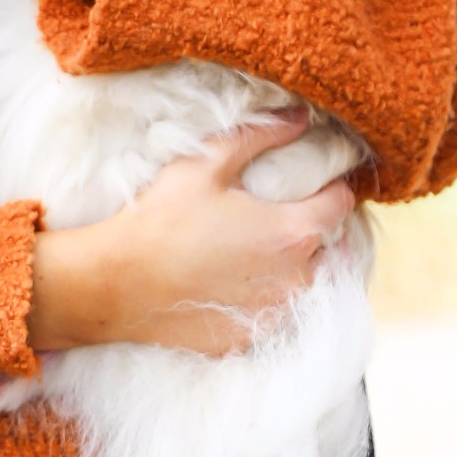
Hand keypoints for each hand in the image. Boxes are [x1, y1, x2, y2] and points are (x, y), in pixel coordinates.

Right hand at [28, 112, 357, 359]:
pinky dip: (263, 300)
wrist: (115, 284)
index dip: (333, 187)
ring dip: (296, 269)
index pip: (341, 204)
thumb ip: (260, 136)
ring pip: (306, 287)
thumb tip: (301, 117)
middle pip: (333, 250)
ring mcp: (272, 315)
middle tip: (282, 216)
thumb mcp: (206, 164)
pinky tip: (234, 284)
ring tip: (259, 252)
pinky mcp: (246, 339)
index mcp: (293, 232)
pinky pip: (271, 316)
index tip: (318, 182)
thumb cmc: (160, 220)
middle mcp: (295, 280)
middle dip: (316, 231)